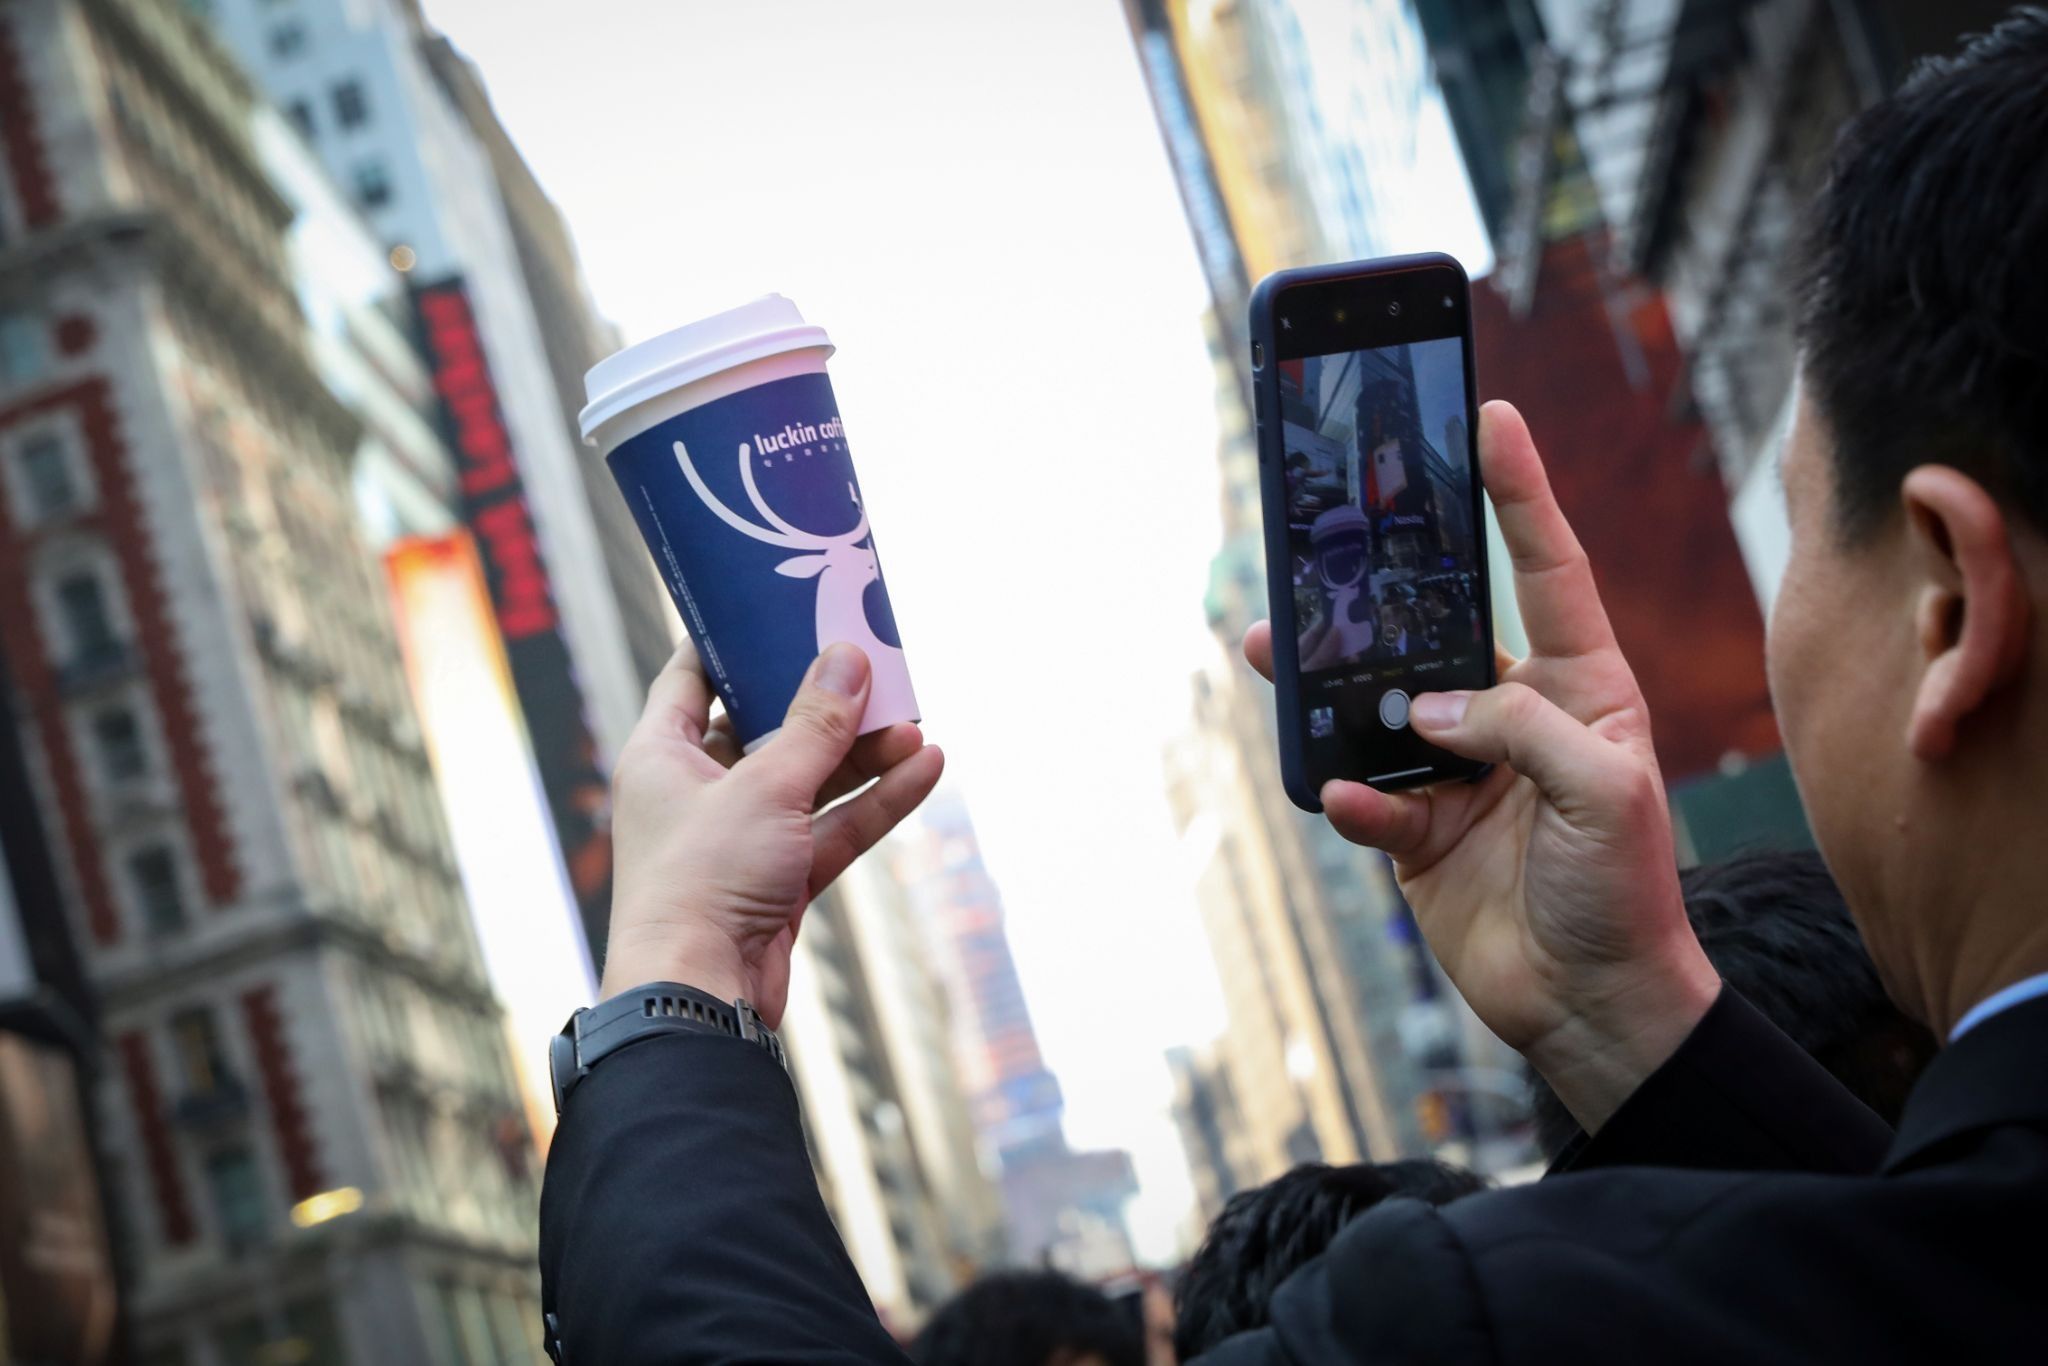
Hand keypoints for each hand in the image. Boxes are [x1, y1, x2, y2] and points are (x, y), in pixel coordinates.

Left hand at [601, 641, 944, 1026]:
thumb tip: (850, 658)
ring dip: (862, 756)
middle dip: (826, 702)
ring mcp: (739, 838)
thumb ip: (815, 724)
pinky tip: (924, 772)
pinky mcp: (777, 880)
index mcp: (661, 755)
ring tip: (918, 724)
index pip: (692, 676)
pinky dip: (874, 803)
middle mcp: (696, 791)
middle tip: (876, 666)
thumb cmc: (703, 880)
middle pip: (767, 727)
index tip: (780, 605)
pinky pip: (832, 828)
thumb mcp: (766, 787)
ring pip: (810, 780)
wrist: (699, 996)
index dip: (734, 640)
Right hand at [1244, 401, 1718, 1131]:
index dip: (1519, 493)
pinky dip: (1353, 797)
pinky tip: (1348, 799)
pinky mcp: (1416, 831)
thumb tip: (1423, 709)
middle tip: (1326, 544)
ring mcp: (1459, 772)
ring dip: (1328, 686)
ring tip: (1273, 650)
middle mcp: (1514, 717)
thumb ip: (1517, 728)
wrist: (1593, 1007)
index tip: (1492, 417)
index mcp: (1580, 686)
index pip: (1546, 569)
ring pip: (1378, 707)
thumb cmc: (1626, 890)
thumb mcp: (1604, 789)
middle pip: (1434, 631)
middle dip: (1379, 593)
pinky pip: (1367, 796)